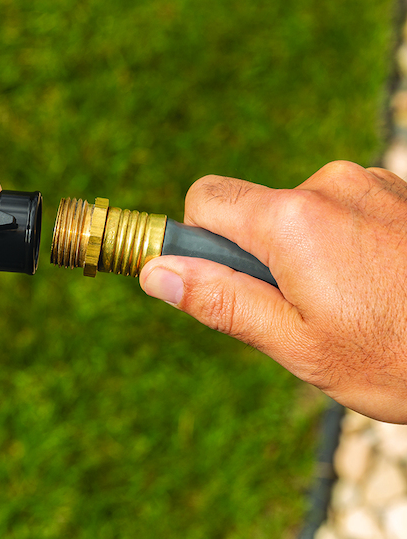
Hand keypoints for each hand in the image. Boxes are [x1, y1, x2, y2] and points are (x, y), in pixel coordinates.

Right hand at [140, 161, 406, 422]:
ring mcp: (370, 182)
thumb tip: (156, 273)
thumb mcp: (298, 344)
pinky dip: (340, 242)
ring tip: (352, 302)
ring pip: (299, 213)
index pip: (207, 198)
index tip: (225, 279)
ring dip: (304, 252)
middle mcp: (329, 185)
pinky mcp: (397, 189)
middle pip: (254, 209)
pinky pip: (340, 209)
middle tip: (301, 310)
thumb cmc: (400, 357)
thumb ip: (222, 301)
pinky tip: (379, 282)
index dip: (199, 239)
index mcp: (293, 221)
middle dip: (258, 255)